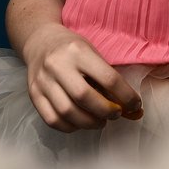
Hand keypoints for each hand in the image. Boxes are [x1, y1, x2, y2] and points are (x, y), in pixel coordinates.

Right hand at [23, 23, 142, 132]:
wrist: (40, 42)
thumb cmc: (72, 48)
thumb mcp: (91, 52)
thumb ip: (107, 77)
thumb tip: (130, 106)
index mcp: (78, 51)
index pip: (107, 78)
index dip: (125, 96)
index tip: (135, 105)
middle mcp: (58, 65)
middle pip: (84, 97)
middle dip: (105, 111)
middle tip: (116, 114)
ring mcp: (43, 81)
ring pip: (67, 112)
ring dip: (89, 123)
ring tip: (100, 121)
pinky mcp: (34, 94)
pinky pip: (52, 119)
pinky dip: (70, 127)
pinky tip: (80, 122)